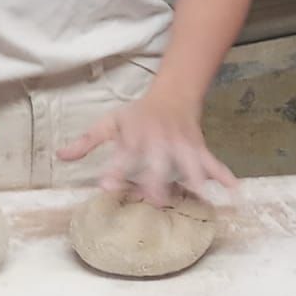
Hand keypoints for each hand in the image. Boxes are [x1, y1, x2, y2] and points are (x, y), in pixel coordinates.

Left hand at [57, 91, 236, 206]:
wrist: (174, 94)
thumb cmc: (138, 115)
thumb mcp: (110, 123)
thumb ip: (87, 141)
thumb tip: (60, 156)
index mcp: (136, 137)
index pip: (123, 155)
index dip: (115, 169)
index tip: (105, 185)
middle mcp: (159, 142)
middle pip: (159, 162)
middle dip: (158, 180)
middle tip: (154, 201)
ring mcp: (182, 145)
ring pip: (189, 162)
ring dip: (194, 179)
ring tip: (200, 197)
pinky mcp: (198, 148)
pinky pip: (213, 161)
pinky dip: (224, 174)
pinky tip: (234, 190)